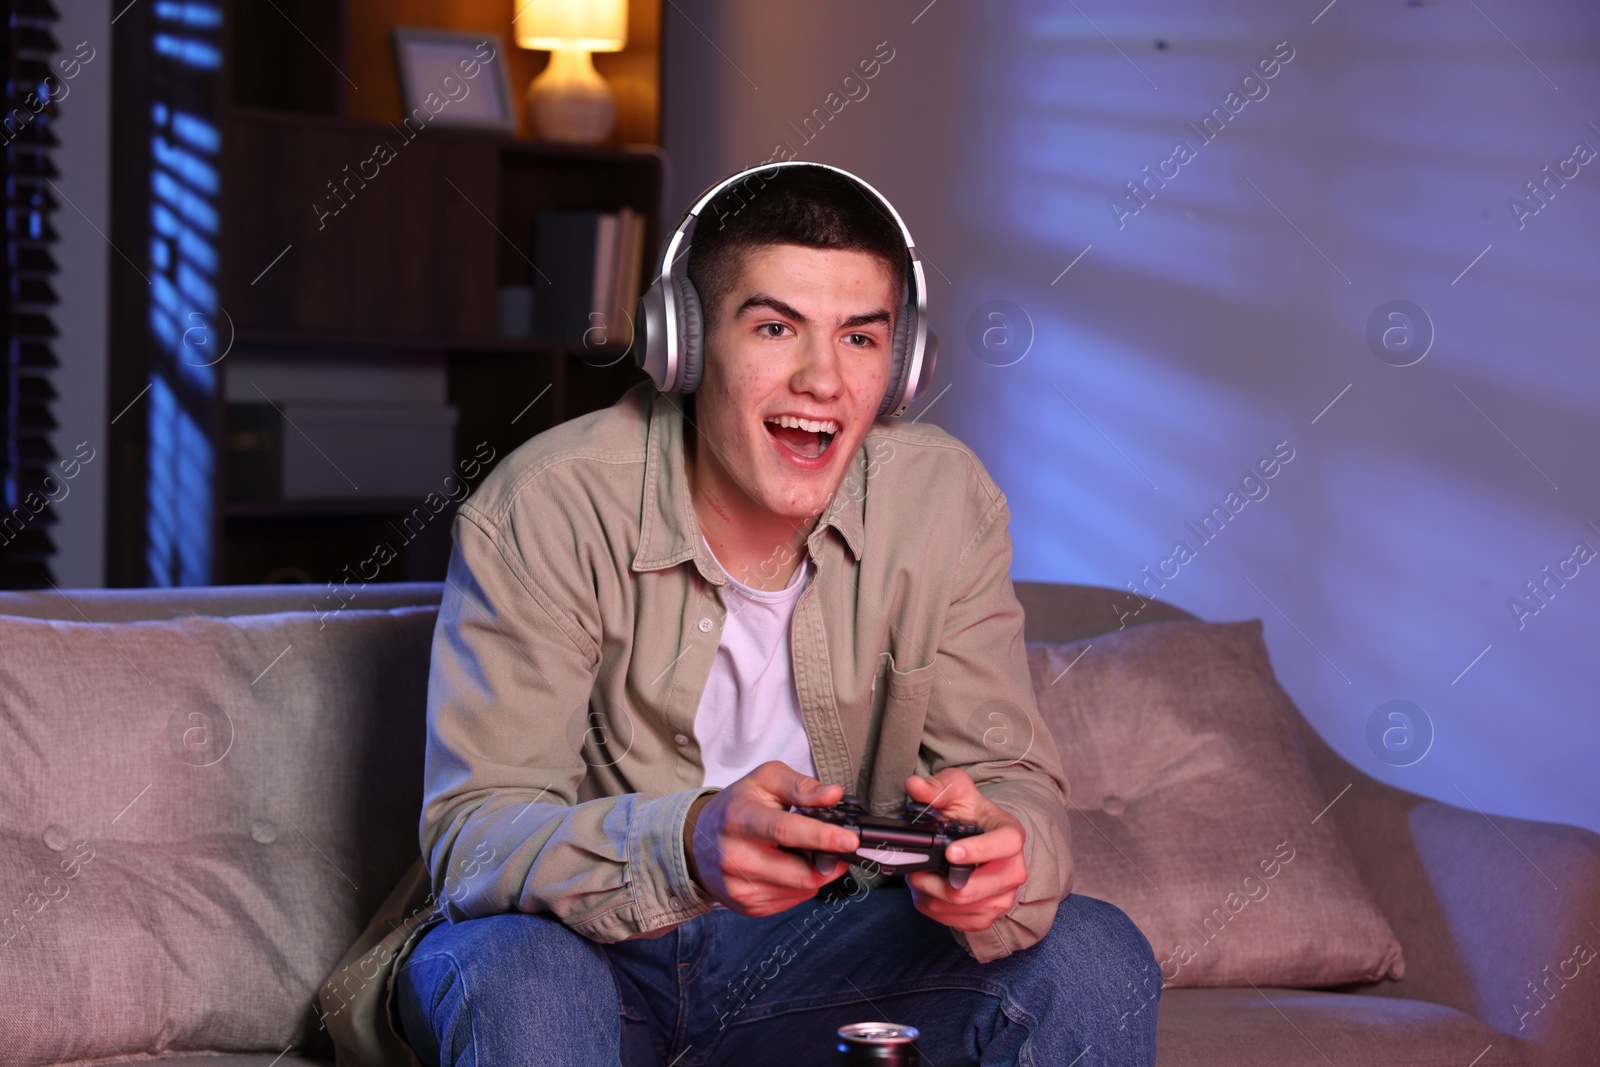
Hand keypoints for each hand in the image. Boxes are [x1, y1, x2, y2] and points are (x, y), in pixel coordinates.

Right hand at [684, 761, 859, 916]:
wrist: (698, 841)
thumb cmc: (737, 806)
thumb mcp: (765, 781)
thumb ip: (801, 786)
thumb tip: (833, 795)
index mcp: (740, 819)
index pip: (785, 831)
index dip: (821, 837)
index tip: (850, 840)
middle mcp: (736, 858)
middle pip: (801, 872)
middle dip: (828, 859)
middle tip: (834, 844)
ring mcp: (741, 888)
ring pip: (802, 889)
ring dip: (815, 872)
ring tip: (801, 851)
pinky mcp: (748, 907)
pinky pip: (793, 900)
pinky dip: (801, 884)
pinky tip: (788, 866)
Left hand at [903, 769, 1026, 932]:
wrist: (977, 837)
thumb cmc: (969, 813)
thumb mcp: (954, 789)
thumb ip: (935, 786)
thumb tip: (914, 785)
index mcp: (1011, 834)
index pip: (1006, 844)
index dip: (979, 850)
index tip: (950, 852)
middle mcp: (1013, 870)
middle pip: (976, 888)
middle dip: (937, 881)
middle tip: (916, 868)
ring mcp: (1002, 897)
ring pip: (960, 907)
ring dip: (930, 894)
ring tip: (919, 875)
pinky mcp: (987, 916)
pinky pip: (955, 921)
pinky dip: (933, 907)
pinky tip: (927, 890)